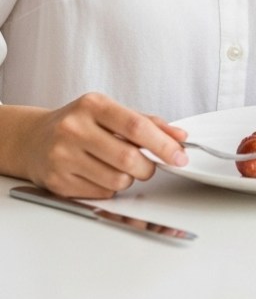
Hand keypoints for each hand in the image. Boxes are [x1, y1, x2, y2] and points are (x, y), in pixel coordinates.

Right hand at [20, 92, 187, 198]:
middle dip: (149, 167)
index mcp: (93, 105)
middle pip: (128, 157)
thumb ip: (148, 122)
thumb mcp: (111, 112)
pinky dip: (111, 188)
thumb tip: (180, 137)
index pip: (136, 126)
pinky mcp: (57, 182)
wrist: (32, 139)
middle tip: (149, 165)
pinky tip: (101, 174)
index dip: (163, 144)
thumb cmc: (79, 123)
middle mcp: (74, 129)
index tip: (180, 155)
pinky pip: (101, 193)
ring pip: (117, 179)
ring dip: (130, 178)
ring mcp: (62, 156)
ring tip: (121, 167)